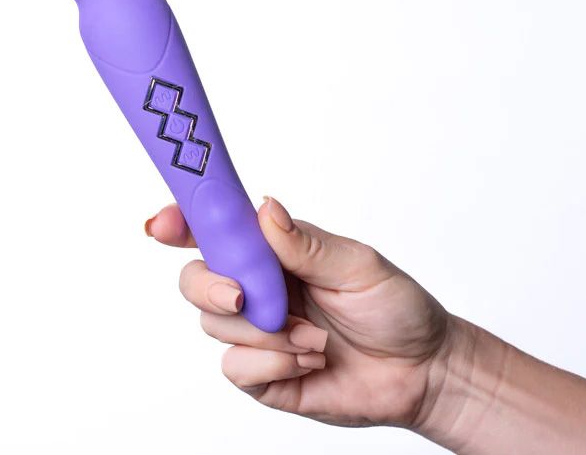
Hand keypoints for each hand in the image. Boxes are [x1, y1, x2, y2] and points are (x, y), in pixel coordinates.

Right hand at [144, 196, 452, 428]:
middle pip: (196, 279)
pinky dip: (272, 364)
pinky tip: (308, 361)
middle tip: (242, 297)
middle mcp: (259, 288)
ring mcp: (257, 333)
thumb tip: (265, 209)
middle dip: (210, 287)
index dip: (182, 222)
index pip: (217, 230)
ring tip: (314, 337)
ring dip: (265, 333)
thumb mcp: (358, 265)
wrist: (423, 373)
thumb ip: (305, 243)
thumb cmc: (396, 309)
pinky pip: (235, 367)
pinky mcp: (263, 376)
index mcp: (276, 251)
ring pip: (214, 325)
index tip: (163, 224)